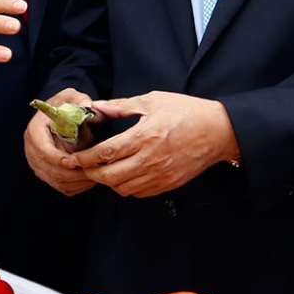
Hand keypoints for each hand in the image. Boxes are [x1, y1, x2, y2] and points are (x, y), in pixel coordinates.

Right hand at [24, 88, 98, 195]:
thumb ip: (79, 99)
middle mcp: (32, 149)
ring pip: (55, 181)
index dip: (57, 157)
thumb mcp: (70, 97)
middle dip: (72, 172)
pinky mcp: (46, 173)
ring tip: (95, 174)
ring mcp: (38, 164)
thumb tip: (88, 105)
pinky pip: (60, 186)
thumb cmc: (63, 106)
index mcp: (35, 130)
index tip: (74, 161)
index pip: (42, 149)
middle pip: (49, 169)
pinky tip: (90, 180)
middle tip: (92, 170)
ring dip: (76, 181)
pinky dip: (76, 187)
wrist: (57, 116)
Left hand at [76, 91, 238, 198]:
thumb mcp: (153, 100)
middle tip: (83, 166)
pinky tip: (123, 175)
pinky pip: (139, 193)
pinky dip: (126, 187)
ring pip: (122, 188)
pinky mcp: (168, 184)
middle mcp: (151, 159)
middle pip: (109, 176)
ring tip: (102, 170)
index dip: (85, 158)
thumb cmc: (187, 111)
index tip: (74, 157)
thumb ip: (122, 106)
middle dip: (91, 173)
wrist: (219, 131)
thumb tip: (97, 107)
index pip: (106, 153)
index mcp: (145, 136)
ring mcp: (160, 174)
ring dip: (107, 181)